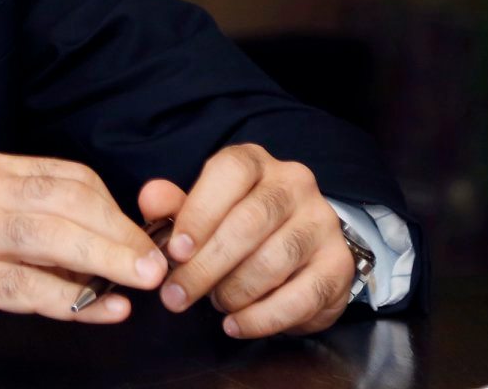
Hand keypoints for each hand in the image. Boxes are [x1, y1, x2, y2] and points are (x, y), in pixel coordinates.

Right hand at [0, 152, 169, 349]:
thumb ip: (38, 220)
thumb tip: (106, 241)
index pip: (73, 179)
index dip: (116, 210)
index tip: (145, 239)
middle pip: (70, 203)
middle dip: (122, 233)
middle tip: (157, 262)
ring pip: (52, 237)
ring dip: (106, 260)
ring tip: (142, 280)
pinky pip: (26, 285)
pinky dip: (71, 298)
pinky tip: (101, 308)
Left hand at [141, 143, 356, 339]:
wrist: (300, 251)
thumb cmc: (240, 228)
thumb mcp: (203, 211)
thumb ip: (175, 206)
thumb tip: (150, 198)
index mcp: (255, 163)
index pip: (230, 172)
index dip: (199, 212)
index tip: (175, 251)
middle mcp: (294, 184)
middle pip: (250, 221)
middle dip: (207, 265)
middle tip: (177, 296)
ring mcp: (321, 222)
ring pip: (274, 259)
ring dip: (234, 291)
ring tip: (215, 303)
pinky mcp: (338, 265)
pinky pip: (300, 297)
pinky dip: (262, 318)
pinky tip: (236, 324)